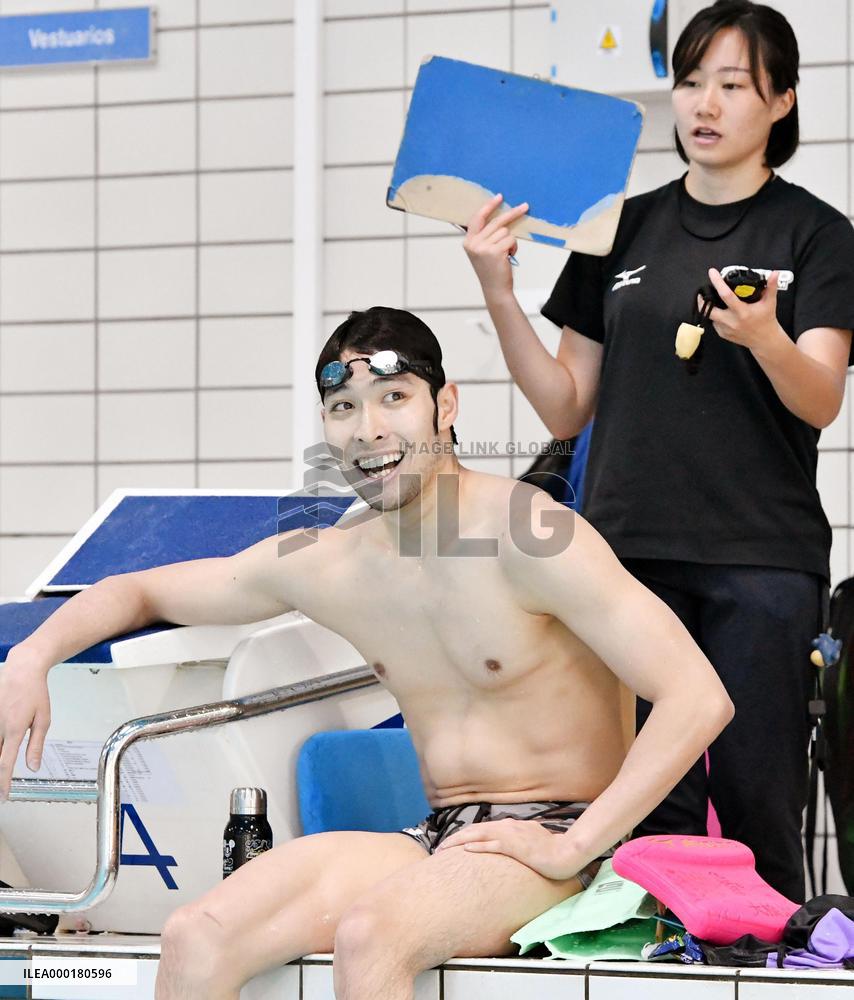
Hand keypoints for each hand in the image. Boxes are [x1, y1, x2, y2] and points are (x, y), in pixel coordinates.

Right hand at [0, 647, 51, 800]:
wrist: (21, 670)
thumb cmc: (35, 693)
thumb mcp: (43, 719)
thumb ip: (36, 745)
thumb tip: (33, 767)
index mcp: (15, 730)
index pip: (5, 764)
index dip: (3, 782)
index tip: (4, 796)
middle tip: (1, 790)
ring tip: (1, 775)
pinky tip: (1, 746)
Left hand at [436, 817, 579, 879]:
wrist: (567, 853)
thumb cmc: (552, 849)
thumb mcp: (532, 841)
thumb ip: (518, 841)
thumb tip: (509, 847)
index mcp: (511, 827)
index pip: (482, 829)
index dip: (465, 836)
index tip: (452, 844)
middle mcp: (508, 828)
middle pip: (475, 830)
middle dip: (455, 839)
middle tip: (439, 849)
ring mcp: (511, 836)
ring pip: (479, 836)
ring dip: (459, 842)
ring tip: (444, 849)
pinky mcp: (516, 847)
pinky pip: (492, 845)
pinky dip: (477, 846)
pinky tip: (465, 850)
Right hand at [463, 194, 527, 299]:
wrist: (495, 289)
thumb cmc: (491, 270)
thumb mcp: (482, 251)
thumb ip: (485, 236)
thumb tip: (500, 218)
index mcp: (468, 241)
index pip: (478, 218)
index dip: (489, 206)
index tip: (500, 197)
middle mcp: (473, 243)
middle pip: (496, 221)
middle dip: (513, 213)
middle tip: (525, 206)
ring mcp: (483, 247)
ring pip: (505, 231)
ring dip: (510, 241)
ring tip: (506, 253)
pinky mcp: (494, 251)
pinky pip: (510, 239)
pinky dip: (513, 247)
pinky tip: (508, 256)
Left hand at [704, 268, 786, 355]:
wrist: (764, 340)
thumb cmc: (767, 320)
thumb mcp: (770, 302)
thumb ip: (771, 287)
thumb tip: (774, 274)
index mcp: (742, 312)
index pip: (726, 295)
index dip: (717, 283)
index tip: (712, 273)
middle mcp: (732, 321)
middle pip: (710, 310)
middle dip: (703, 301)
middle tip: (702, 292)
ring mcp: (726, 329)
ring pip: (711, 317)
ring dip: (710, 308)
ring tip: (712, 301)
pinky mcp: (723, 334)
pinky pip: (715, 324)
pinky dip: (716, 317)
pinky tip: (721, 313)